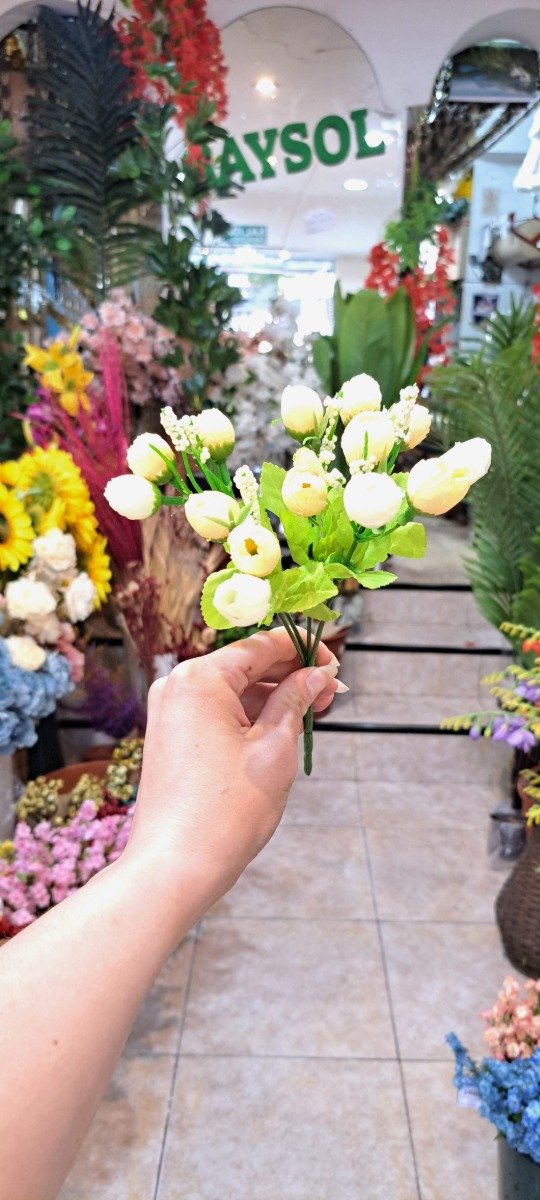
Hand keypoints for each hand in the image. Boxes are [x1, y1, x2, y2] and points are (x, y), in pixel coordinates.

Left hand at [125, 627, 339, 918]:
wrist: (176, 867)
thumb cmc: (226, 811)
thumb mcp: (274, 748)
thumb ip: (295, 700)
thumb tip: (317, 675)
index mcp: (200, 678)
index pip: (260, 646)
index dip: (302, 650)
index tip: (333, 662)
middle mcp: (177, 686)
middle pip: (245, 666)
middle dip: (290, 676)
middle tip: (330, 693)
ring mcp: (170, 713)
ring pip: (232, 691)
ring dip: (272, 698)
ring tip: (311, 715)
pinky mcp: (171, 738)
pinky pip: (216, 713)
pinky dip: (249, 718)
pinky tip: (279, 730)